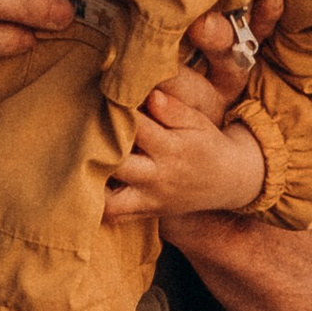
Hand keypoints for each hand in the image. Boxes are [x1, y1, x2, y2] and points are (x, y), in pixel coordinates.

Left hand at [101, 77, 267, 224]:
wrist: (227, 181)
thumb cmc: (207, 144)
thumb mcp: (197, 123)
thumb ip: (173, 110)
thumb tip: (149, 94)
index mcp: (172, 150)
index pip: (137, 129)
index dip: (117, 113)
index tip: (104, 100)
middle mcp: (159, 177)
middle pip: (117, 166)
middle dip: (99, 149)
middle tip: (85, 132)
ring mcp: (151, 199)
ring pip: (111, 202)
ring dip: (94, 185)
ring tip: (84, 165)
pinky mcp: (147, 212)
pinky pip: (116, 216)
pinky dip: (100, 205)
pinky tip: (91, 185)